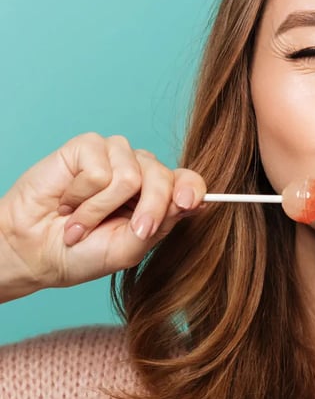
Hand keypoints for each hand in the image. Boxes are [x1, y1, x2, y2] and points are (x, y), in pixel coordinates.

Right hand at [0, 133, 205, 302]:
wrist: (34, 252)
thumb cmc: (82, 252)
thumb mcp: (129, 247)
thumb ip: (161, 223)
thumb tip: (196, 201)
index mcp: (157, 193)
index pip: (187, 181)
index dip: (191, 189)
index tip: (187, 203)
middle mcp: (140, 170)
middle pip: (164, 178)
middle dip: (146, 211)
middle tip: (130, 232)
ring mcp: (116, 155)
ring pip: (130, 176)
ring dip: (100, 210)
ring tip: (80, 222)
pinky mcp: (88, 146)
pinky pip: (99, 172)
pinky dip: (81, 197)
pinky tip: (66, 203)